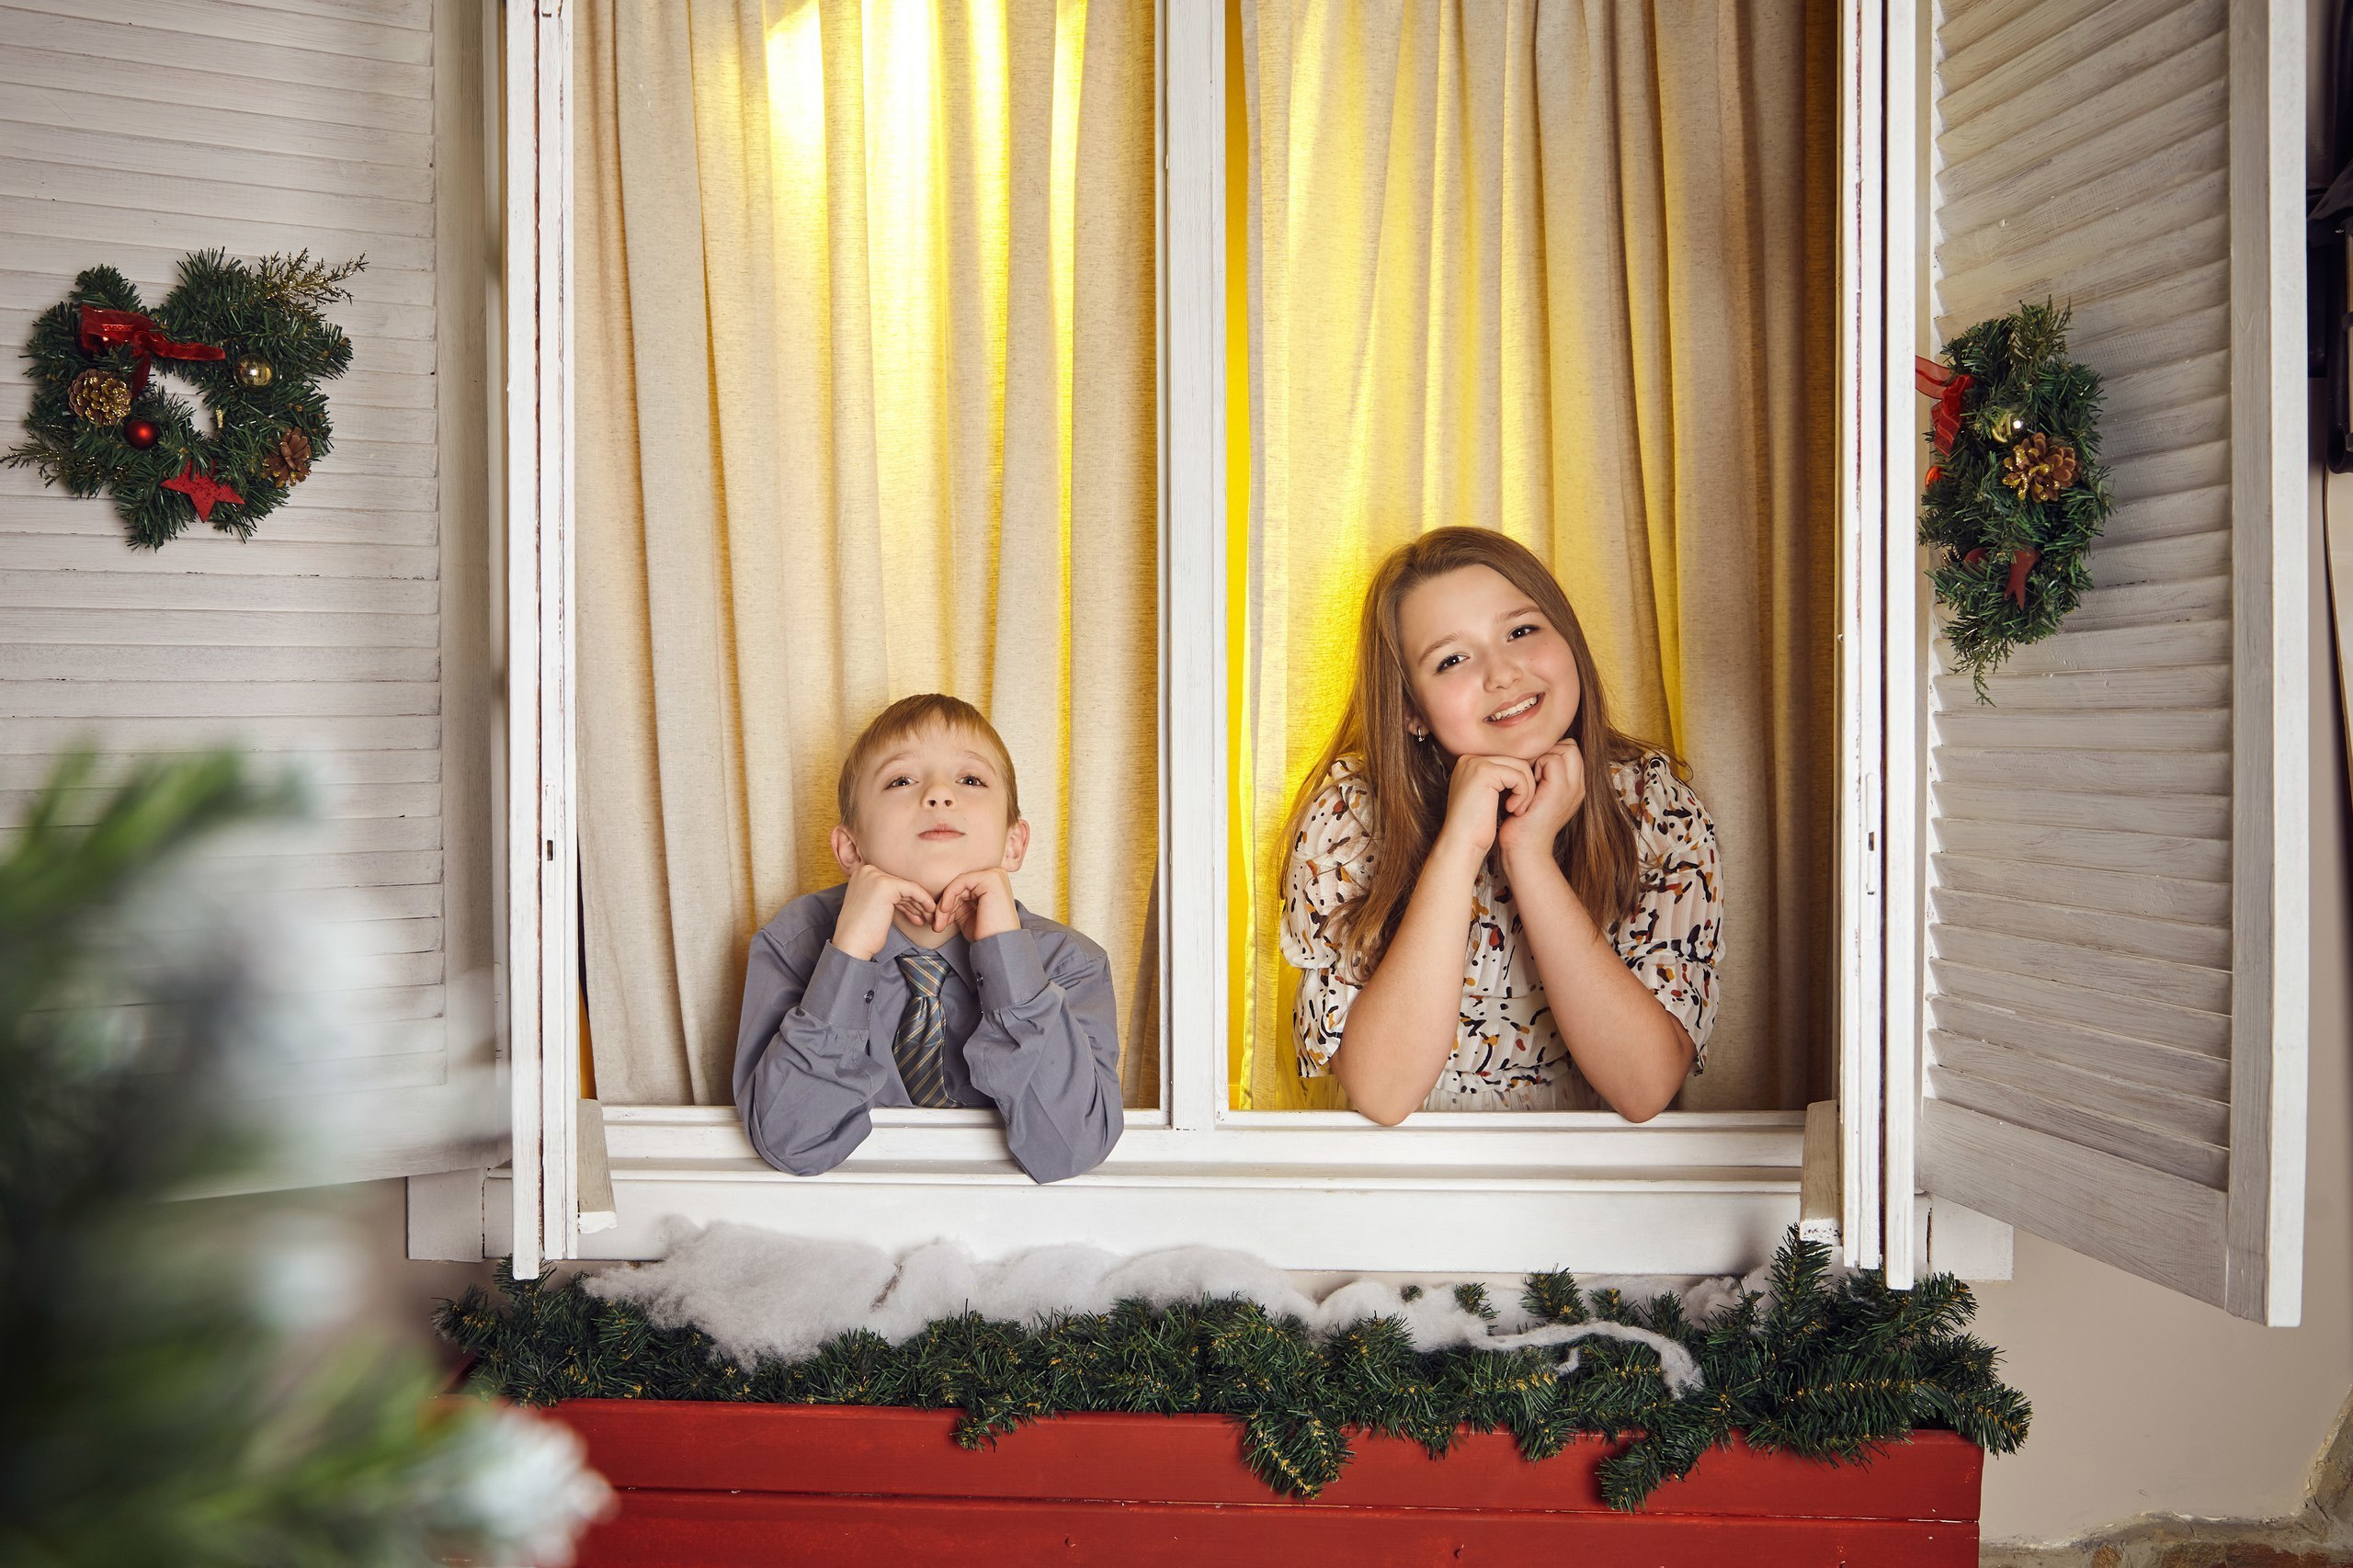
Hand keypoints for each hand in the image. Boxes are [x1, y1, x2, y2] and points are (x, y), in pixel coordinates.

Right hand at [833, 862, 938, 959]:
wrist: (851, 945)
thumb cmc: (862, 932)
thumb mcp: (873, 907)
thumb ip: (887, 897)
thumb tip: (910, 897)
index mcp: (861, 874)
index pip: (891, 885)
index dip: (906, 900)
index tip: (917, 913)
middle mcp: (867, 871)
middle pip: (900, 886)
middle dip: (915, 903)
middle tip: (927, 916)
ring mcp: (875, 876)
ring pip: (907, 888)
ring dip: (921, 905)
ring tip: (929, 918)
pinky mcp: (886, 885)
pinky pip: (913, 889)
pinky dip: (924, 900)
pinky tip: (930, 910)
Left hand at [934, 867, 1018, 941]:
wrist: (997, 947)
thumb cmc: (985, 934)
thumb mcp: (966, 913)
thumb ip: (956, 900)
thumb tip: (938, 896)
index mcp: (992, 884)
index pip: (963, 888)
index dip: (948, 905)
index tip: (940, 923)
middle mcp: (996, 876)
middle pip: (959, 886)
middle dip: (944, 907)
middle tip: (937, 925)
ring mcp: (994, 875)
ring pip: (958, 884)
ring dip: (944, 905)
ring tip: (939, 924)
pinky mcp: (990, 878)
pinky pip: (961, 882)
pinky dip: (949, 896)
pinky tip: (945, 910)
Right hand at [1435, 753, 1536, 860]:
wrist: (1462, 844)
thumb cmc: (1475, 827)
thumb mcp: (1485, 797)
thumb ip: (1496, 780)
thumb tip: (1520, 770)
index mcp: (1469, 763)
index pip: (1507, 762)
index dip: (1518, 783)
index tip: (1515, 804)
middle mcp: (1470, 759)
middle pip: (1515, 761)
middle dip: (1526, 785)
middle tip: (1520, 808)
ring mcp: (1476, 763)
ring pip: (1520, 767)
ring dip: (1527, 791)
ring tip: (1517, 810)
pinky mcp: (1485, 772)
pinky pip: (1518, 777)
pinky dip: (1523, 795)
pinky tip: (1512, 810)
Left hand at [1498, 739, 1585, 860]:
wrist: (1524, 850)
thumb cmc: (1522, 824)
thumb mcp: (1537, 796)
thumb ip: (1542, 777)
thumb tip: (1530, 755)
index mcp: (1575, 788)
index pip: (1570, 750)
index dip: (1550, 753)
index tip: (1534, 772)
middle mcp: (1578, 787)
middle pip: (1571, 746)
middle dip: (1548, 752)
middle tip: (1532, 773)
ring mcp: (1572, 789)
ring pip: (1564, 749)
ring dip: (1542, 758)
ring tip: (1531, 780)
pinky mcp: (1559, 791)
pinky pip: (1551, 759)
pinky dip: (1535, 766)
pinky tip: (1527, 785)